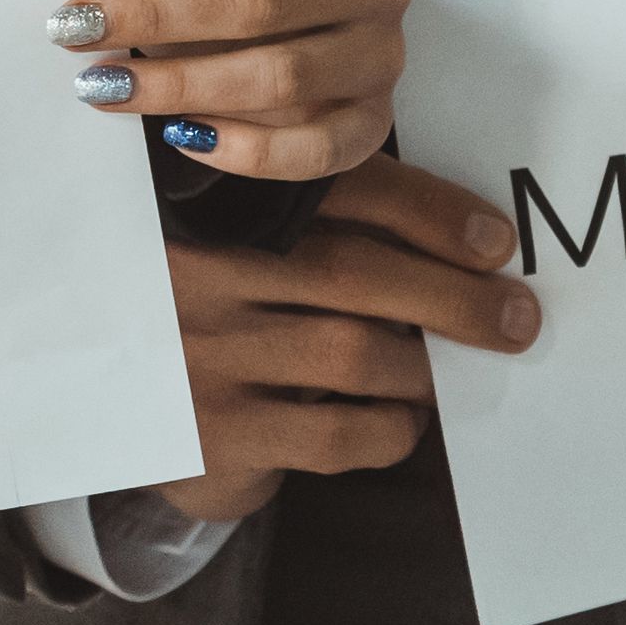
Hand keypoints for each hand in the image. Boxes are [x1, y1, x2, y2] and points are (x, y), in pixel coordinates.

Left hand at [48, 0, 406, 178]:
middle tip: (76, 31)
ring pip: (283, 77)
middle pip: (258, 0)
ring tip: (105, 85)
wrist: (320, 7)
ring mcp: (383, 49)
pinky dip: (246, 150)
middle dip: (153, 18)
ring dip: (181, 85)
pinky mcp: (378, 116)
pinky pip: (317, 148)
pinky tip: (181, 134)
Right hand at [150, 154, 534, 526]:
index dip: (427, 211)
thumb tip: (463, 246)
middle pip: (356, 273)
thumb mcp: (232, 253)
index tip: (495, 243)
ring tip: (434, 375)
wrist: (109, 411)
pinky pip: (338, 435)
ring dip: (419, 369)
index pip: (334, 189)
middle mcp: (197, 270)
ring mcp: (200, 355)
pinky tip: (396, 421)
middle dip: (455, 299)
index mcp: (209, 207)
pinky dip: (391, 430)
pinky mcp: (214, 435)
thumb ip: (313, 229)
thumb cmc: (202, 318)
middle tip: (516, 320)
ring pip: (355, 354)